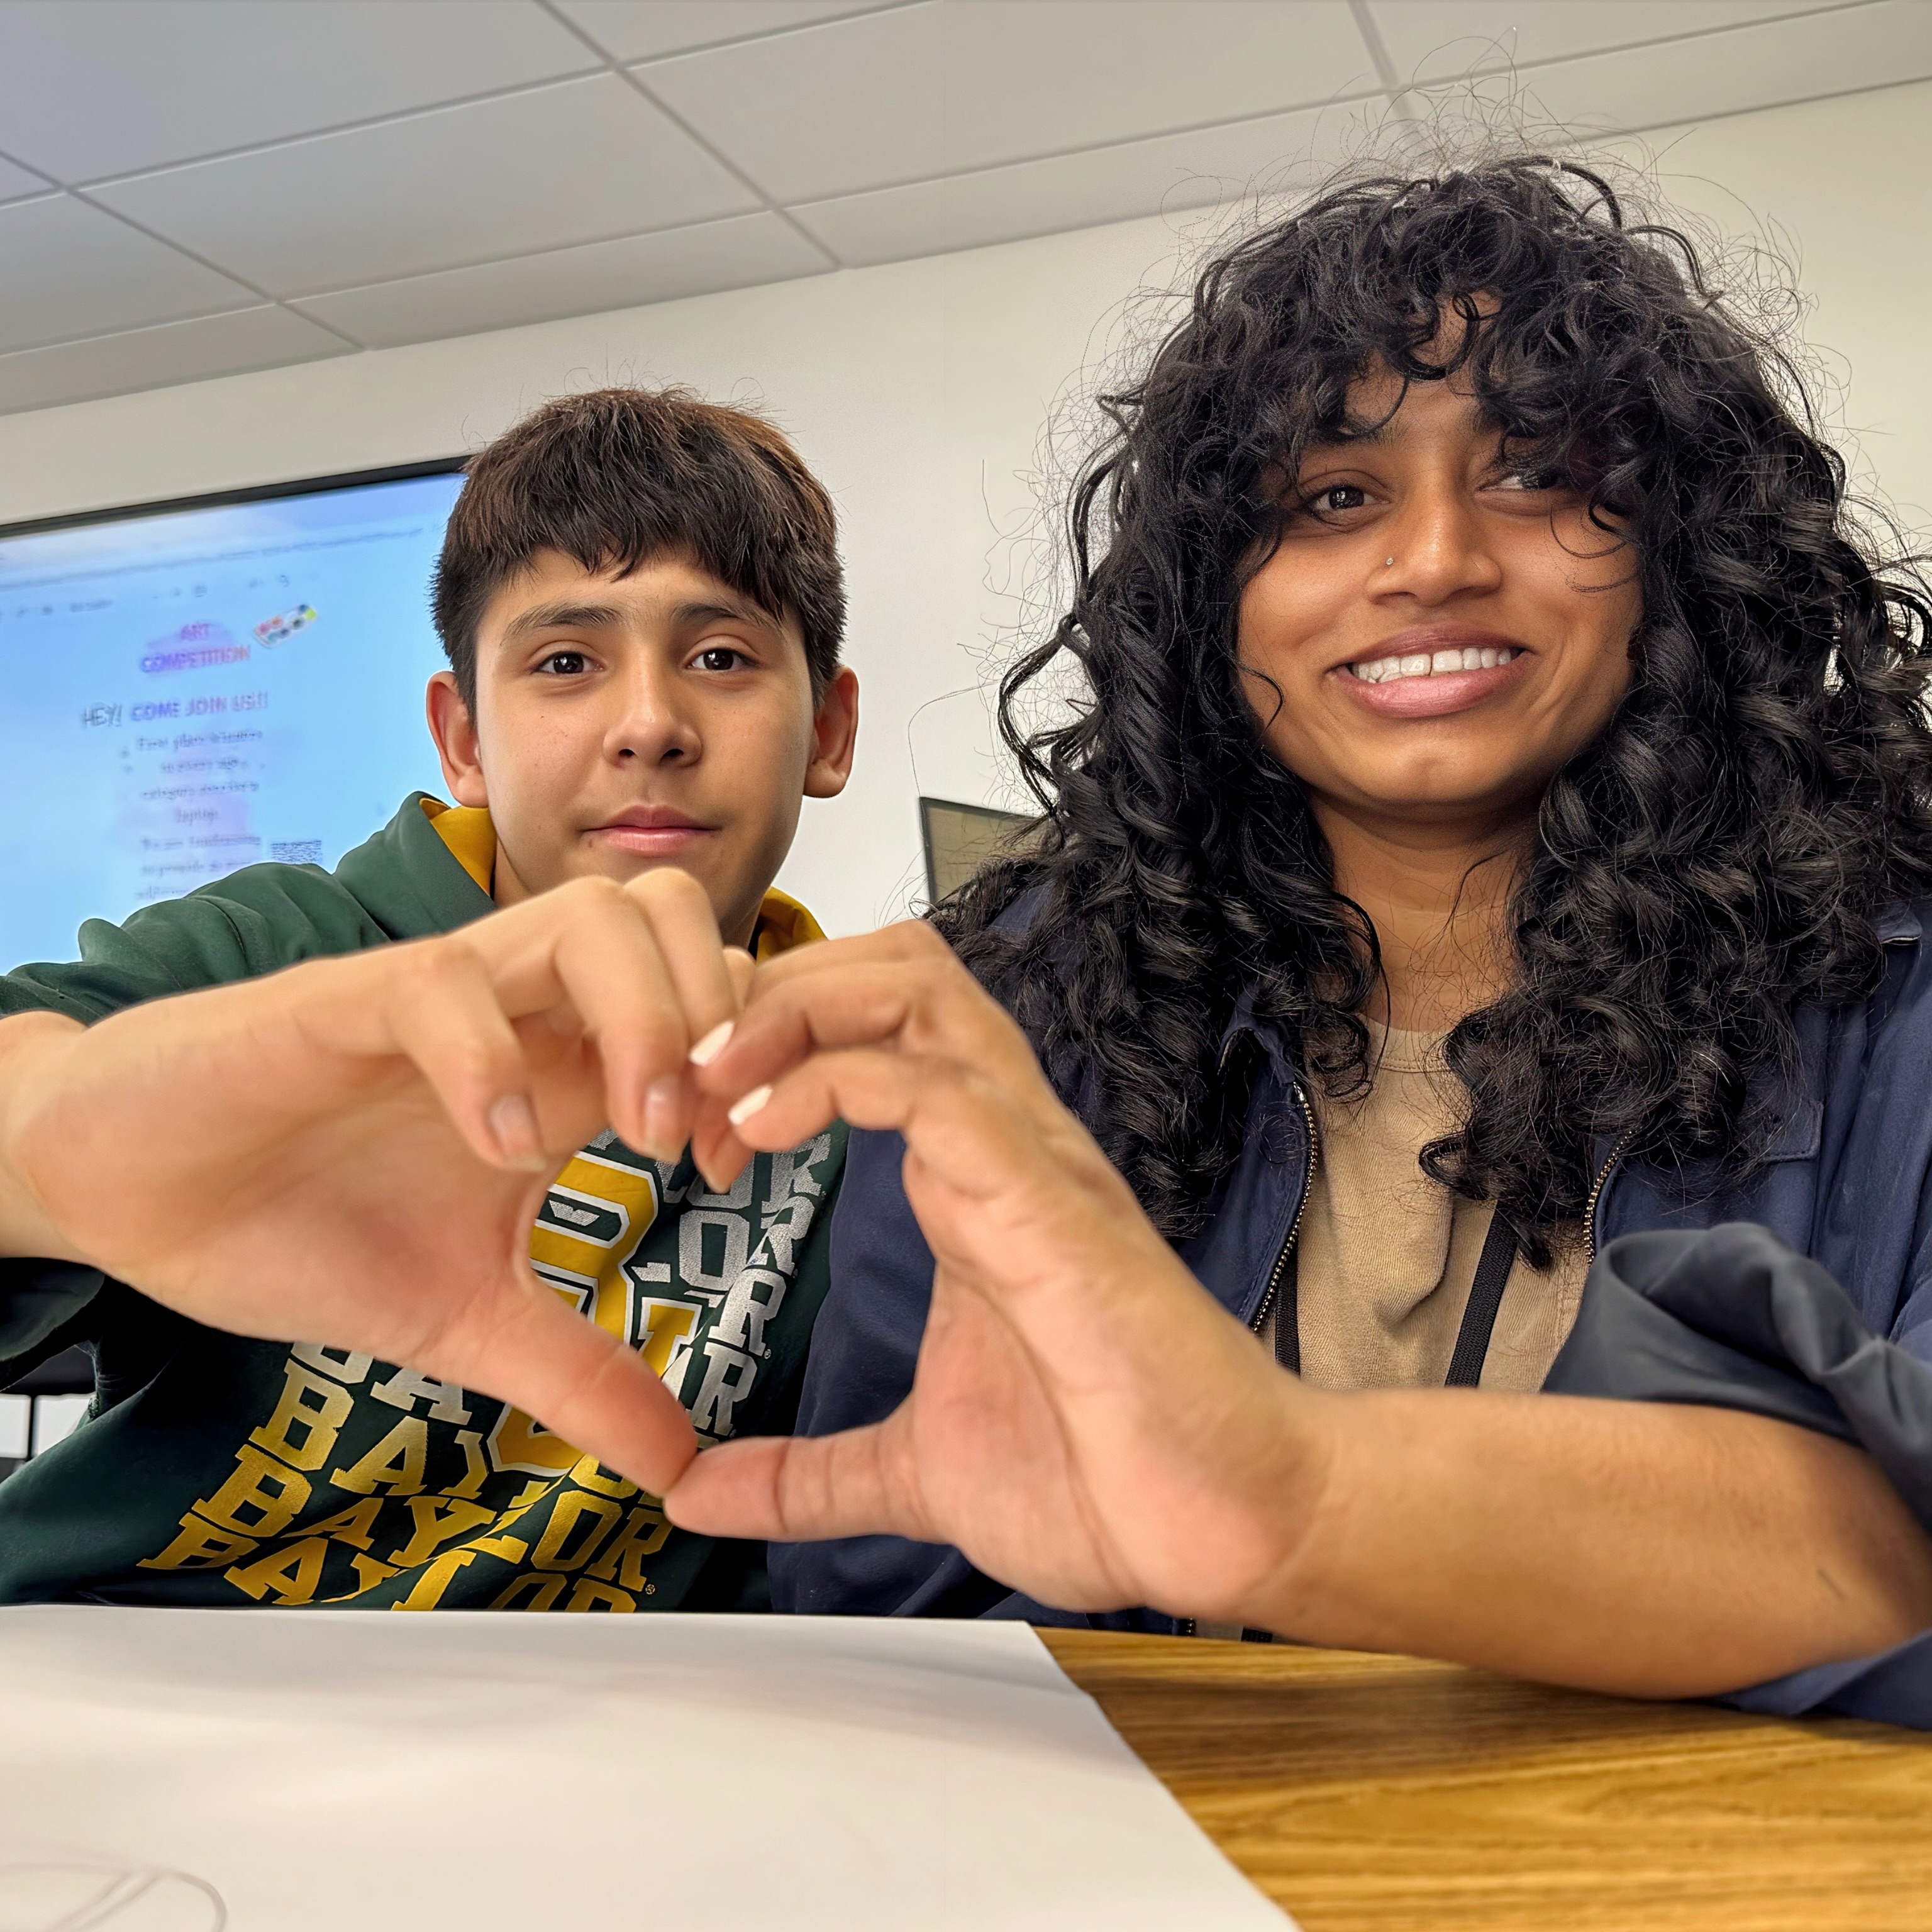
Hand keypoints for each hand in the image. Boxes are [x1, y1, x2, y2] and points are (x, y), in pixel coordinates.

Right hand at [0, 870, 747, 1495]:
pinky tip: (495, 1153)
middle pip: (670, 916)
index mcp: (560, 1067)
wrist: (134, 1191)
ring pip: (585, 918)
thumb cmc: (302, 1224)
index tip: (742, 1173)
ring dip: (642, 1020)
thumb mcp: (468, 1321)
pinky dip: (489, 1061)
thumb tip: (684, 1466)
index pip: (707, 997)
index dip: (754, 1071)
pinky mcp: (337, 1007)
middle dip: (725, 1016)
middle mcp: (518, 1012)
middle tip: (706, 1141)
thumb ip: (581, 1379)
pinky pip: (439, 985)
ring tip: (634, 1137)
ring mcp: (436, 998)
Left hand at [672, 926, 1931, 1692]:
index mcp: (969, 1180)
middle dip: (772, 987)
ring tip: (703, 1077)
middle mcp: (1001, 1142)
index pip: (872, 1029)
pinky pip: (939, 1088)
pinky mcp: (1051, 1202)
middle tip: (677, 1069)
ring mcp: (1031, 1160)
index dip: (764, 1039)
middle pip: (892, 968)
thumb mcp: (913, 1471)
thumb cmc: (1100, 1477)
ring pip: (916, 992)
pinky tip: (759, 1131)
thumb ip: (806, 1473)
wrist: (1224, 1525)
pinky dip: (833, 1081)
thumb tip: (694, 1492)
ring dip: (792, 1010)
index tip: (676, 1114)